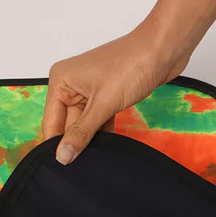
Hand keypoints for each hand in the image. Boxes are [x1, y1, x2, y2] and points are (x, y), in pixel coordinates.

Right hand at [42, 22, 193, 164]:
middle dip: (76, 143)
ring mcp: (89, 90)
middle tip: (84, 166)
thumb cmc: (132, 63)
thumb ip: (82, 132)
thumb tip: (62, 156)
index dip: (57, 145)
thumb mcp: (104, 103)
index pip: (51, 122)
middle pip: (67, 124)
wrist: (164, 49)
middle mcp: (71, 84)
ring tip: (98, 158)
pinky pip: (98, 119)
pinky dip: (103, 131)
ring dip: (91, 138)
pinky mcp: (106, 94)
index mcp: (61, 81)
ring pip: (84, 123)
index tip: (65, 168)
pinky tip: (109, 147)